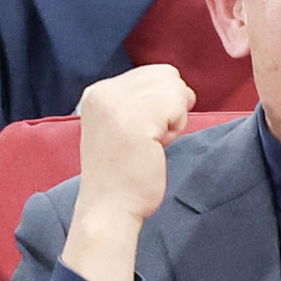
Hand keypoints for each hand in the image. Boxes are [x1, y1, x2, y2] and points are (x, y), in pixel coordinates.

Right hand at [60, 63, 193, 280]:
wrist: (110, 208)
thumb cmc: (123, 171)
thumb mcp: (122, 122)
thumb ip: (141, 100)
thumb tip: (183, 87)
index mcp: (97, 92)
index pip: (151, 72)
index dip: (162, 99)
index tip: (143, 129)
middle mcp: (104, 93)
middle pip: (166, 75)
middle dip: (170, 105)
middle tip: (151, 137)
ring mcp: (118, 106)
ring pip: (174, 89)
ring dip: (175, 117)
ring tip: (152, 142)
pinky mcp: (137, 122)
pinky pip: (178, 106)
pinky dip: (177, 126)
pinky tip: (158, 146)